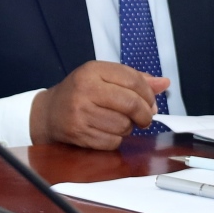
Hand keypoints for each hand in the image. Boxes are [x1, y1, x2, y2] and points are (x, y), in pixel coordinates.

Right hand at [29, 61, 169, 149]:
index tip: (151, 102)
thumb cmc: (80, 93)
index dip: (149, 94)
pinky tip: (107, 131)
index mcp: (92, 70)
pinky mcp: (80, 134)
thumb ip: (134, 79)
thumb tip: (164, 83)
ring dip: (128, 128)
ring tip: (119, 122)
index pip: (133, 80)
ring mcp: (81, 113)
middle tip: (144, 118)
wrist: (48, 113)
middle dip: (144, 114)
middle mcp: (85, 89)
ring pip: (124, 125)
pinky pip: (113, 142)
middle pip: (131, 103)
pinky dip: (116, 140)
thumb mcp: (103, 77)